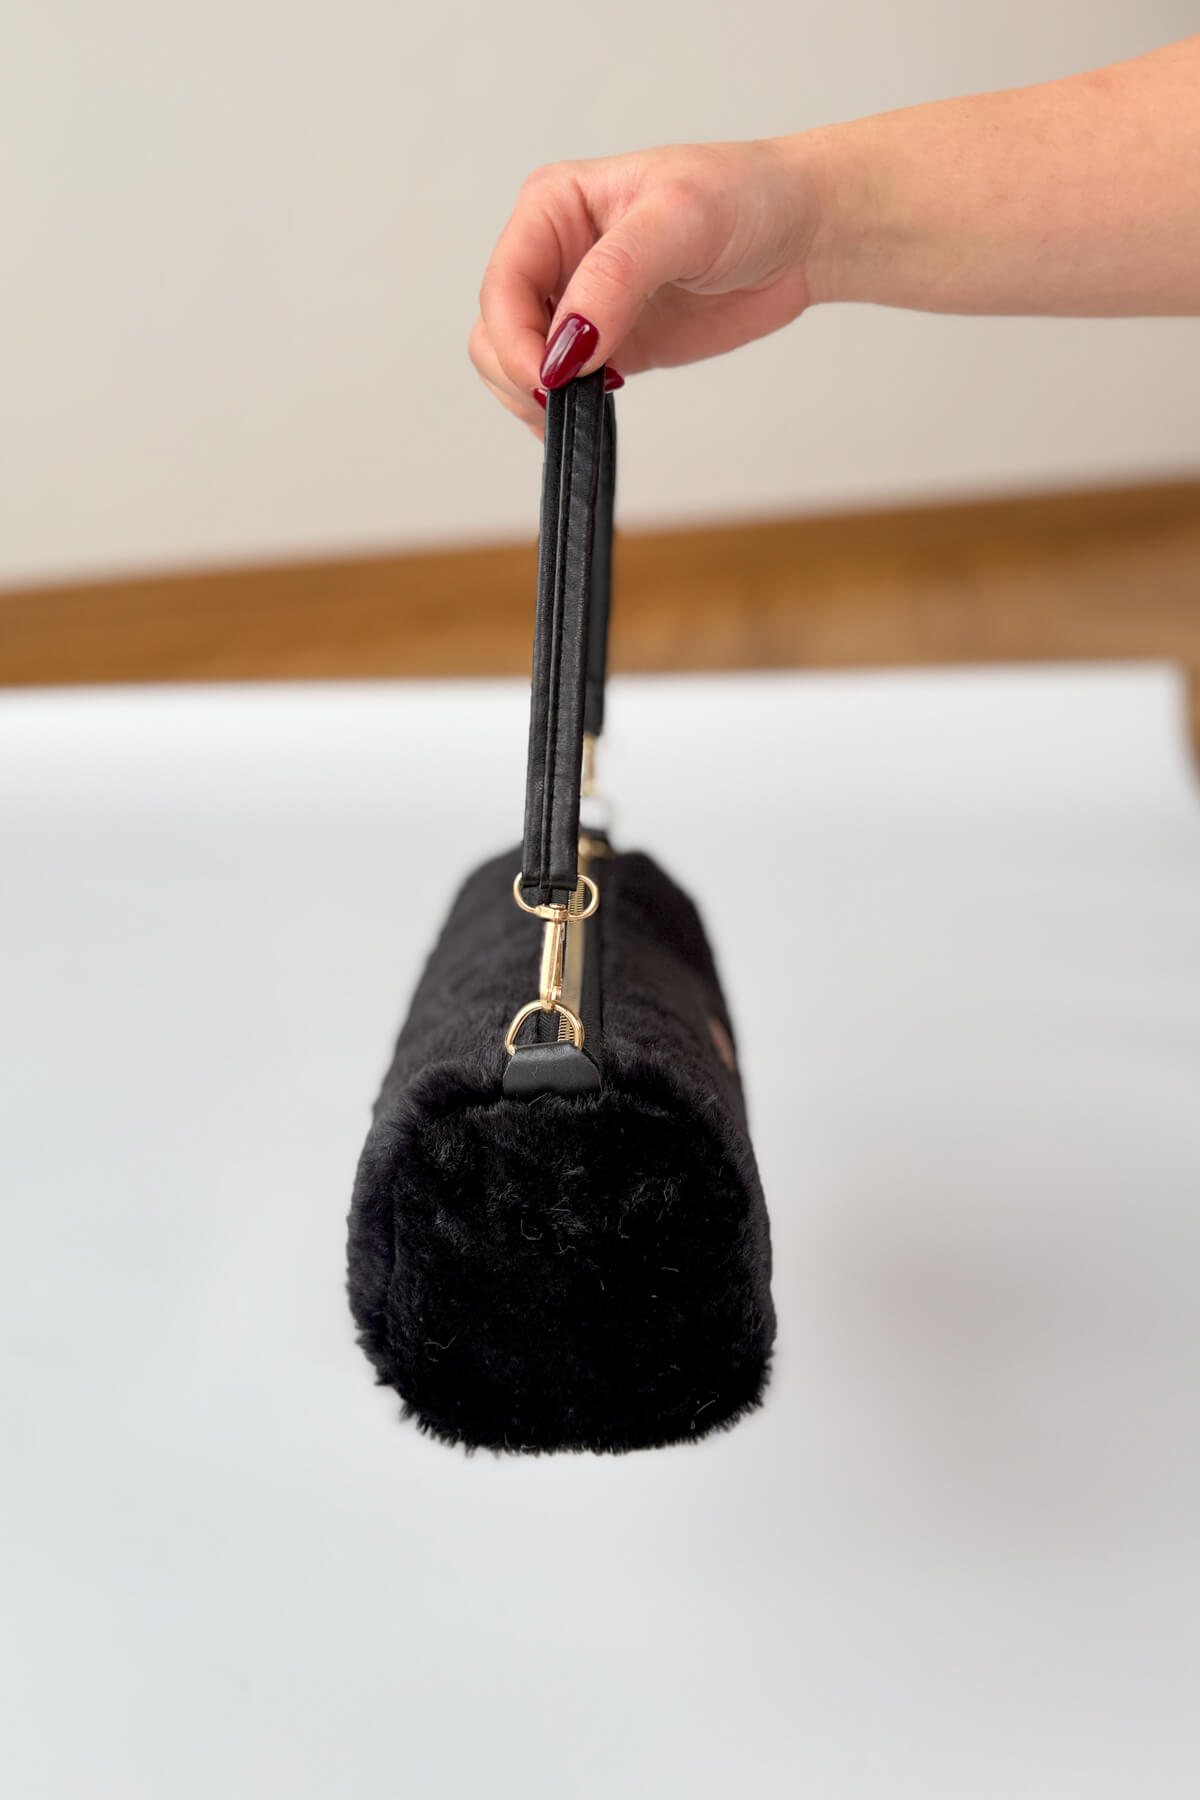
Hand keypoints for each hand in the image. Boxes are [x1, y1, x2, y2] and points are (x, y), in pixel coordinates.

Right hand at [470, 137, 825, 432]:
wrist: (799, 233)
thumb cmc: (745, 198)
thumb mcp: (680, 220)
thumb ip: (615, 278)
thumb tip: (565, 348)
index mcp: (553, 206)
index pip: (502, 285)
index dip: (514, 339)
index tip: (553, 380)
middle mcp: (553, 254)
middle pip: (494, 331)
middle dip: (521, 374)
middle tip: (574, 399)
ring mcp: (575, 305)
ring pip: (514, 365)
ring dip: (536, 398)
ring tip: (592, 402)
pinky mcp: (604, 348)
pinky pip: (555, 388)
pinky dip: (560, 413)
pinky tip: (592, 415)